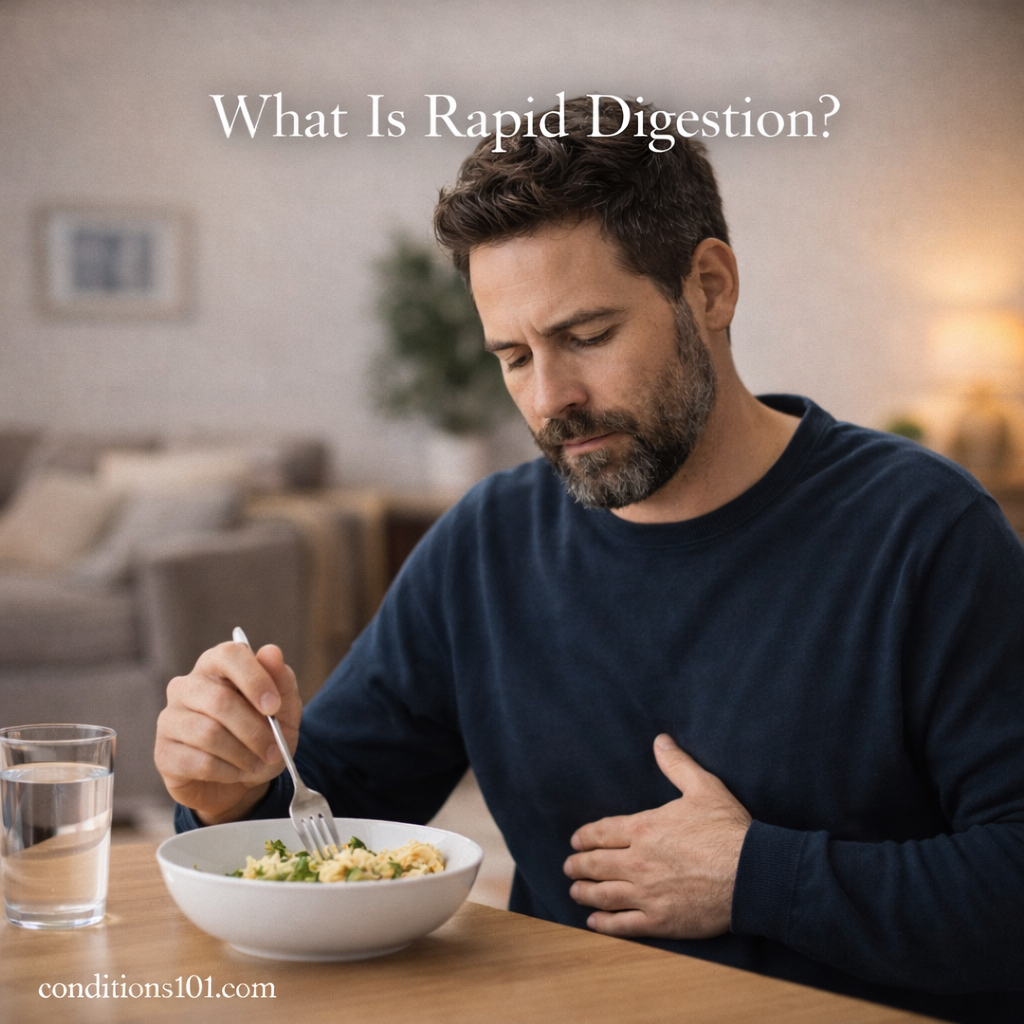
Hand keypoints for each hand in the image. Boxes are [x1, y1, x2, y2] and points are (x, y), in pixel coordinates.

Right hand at [154, 641, 301, 823]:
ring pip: (209, 733)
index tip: (274, 707)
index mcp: (217, 666)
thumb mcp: (284, 711)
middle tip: (275, 749)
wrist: (241, 781)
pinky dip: (228, 771)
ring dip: (243, 753)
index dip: (254, 679)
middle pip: (219, 700)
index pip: (229, 655)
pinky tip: (237, 772)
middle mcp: (186, 686)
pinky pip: (199, 762)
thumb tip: (271, 652)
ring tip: (258, 763)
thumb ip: (281, 681)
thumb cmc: (261, 735)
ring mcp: (170, 719)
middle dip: (254, 730)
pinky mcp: (163, 753)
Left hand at [563, 734, 751, 938]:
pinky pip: (624, 924)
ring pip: (604, 894)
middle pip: (597, 864)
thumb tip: (660, 741)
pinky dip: (605, 924)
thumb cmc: (728, 830)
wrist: (753, 874)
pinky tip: (594, 922)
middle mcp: (638, 861)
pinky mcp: (661, 920)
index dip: (585, 837)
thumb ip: (677, 764)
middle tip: (569, 867)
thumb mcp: (703, 787)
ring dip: (585, 893)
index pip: (603, 832)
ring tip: (575, 892)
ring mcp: (647, 893)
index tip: (575, 841)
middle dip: (579, 865)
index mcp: (644, 828)